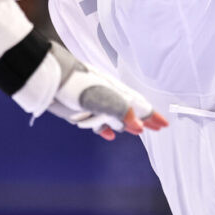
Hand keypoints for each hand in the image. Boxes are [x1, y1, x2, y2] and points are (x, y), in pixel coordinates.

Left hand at [46, 39, 168, 140]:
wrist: (50, 79)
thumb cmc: (77, 84)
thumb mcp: (102, 98)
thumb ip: (121, 111)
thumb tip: (139, 127)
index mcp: (117, 92)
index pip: (140, 106)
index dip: (152, 116)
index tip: (163, 124)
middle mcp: (108, 98)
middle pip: (130, 112)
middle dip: (143, 120)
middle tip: (156, 128)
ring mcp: (95, 104)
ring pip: (115, 118)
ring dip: (125, 126)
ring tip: (137, 132)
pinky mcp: (82, 110)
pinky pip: (98, 123)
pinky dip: (104, 130)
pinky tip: (110, 136)